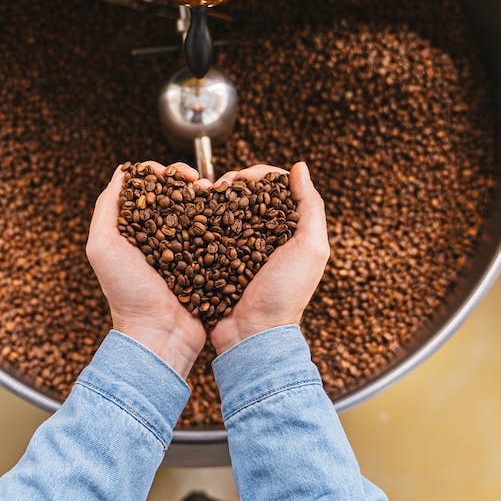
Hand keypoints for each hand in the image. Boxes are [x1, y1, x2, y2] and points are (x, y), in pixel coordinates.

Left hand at [87, 162, 206, 377]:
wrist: (159, 334)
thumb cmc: (127, 293)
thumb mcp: (103, 247)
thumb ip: (106, 208)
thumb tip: (122, 172)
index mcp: (132, 229)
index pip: (146, 188)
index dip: (159, 173)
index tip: (173, 173)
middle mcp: (157, 235)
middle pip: (173, 195)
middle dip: (186, 180)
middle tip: (198, 181)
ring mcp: (182, 248)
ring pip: (195, 210)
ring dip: (205, 197)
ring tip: (214, 193)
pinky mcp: (203, 261)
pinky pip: (213, 234)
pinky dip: (219, 219)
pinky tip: (226, 212)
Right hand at [210, 161, 329, 353]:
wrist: (252, 334)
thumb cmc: (286, 293)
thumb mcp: (311, 248)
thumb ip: (311, 206)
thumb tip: (300, 167)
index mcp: (287, 229)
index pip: (273, 188)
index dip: (258, 175)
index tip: (243, 178)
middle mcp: (262, 236)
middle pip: (245, 195)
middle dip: (230, 183)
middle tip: (218, 187)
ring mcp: (236, 248)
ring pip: (222, 210)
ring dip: (211, 199)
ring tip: (200, 196)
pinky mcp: (214, 260)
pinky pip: (205, 233)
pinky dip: (198, 219)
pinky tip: (189, 213)